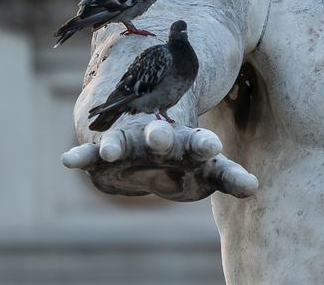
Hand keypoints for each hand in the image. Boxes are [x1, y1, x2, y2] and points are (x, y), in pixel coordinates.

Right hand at [61, 114, 257, 201]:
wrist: (147, 137)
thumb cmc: (185, 160)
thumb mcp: (208, 170)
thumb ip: (228, 177)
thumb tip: (254, 187)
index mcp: (187, 144)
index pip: (199, 144)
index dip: (204, 145)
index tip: (212, 144)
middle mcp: (158, 139)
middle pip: (160, 138)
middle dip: (159, 138)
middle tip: (157, 135)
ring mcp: (131, 144)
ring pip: (122, 142)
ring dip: (115, 145)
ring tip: (109, 150)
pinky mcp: (105, 154)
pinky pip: (91, 156)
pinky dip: (82, 158)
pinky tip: (69, 161)